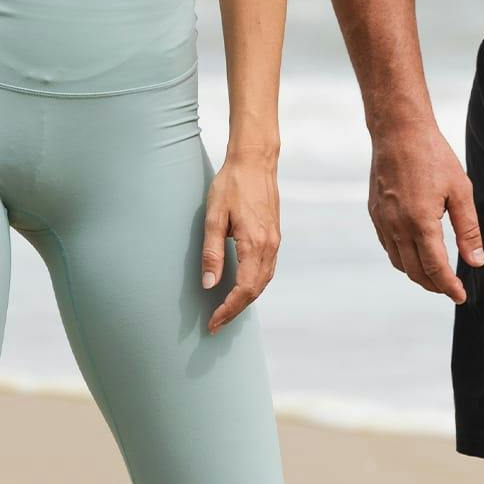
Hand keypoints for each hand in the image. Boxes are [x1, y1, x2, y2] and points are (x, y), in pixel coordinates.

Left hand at [201, 152, 280, 333]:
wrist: (255, 161)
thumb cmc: (231, 184)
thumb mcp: (214, 217)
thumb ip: (212, 252)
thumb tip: (209, 285)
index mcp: (254, 244)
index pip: (244, 289)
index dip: (229, 309)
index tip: (213, 322)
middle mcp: (269, 246)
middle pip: (256, 290)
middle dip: (236, 309)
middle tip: (216, 323)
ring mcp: (274, 240)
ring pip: (264, 281)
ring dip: (247, 299)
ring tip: (227, 309)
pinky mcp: (274, 234)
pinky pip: (267, 268)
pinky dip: (255, 284)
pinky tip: (243, 285)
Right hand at [368, 121, 483, 301]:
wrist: (398, 131)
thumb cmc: (433, 156)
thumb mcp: (461, 191)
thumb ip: (469, 230)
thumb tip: (476, 262)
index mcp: (421, 223)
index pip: (436, 269)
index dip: (449, 287)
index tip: (461, 296)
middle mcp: (397, 226)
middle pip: (415, 272)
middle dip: (435, 285)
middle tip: (451, 288)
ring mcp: (382, 220)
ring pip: (399, 262)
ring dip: (417, 274)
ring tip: (435, 274)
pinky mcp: (375, 212)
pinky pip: (387, 246)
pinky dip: (402, 258)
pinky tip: (415, 252)